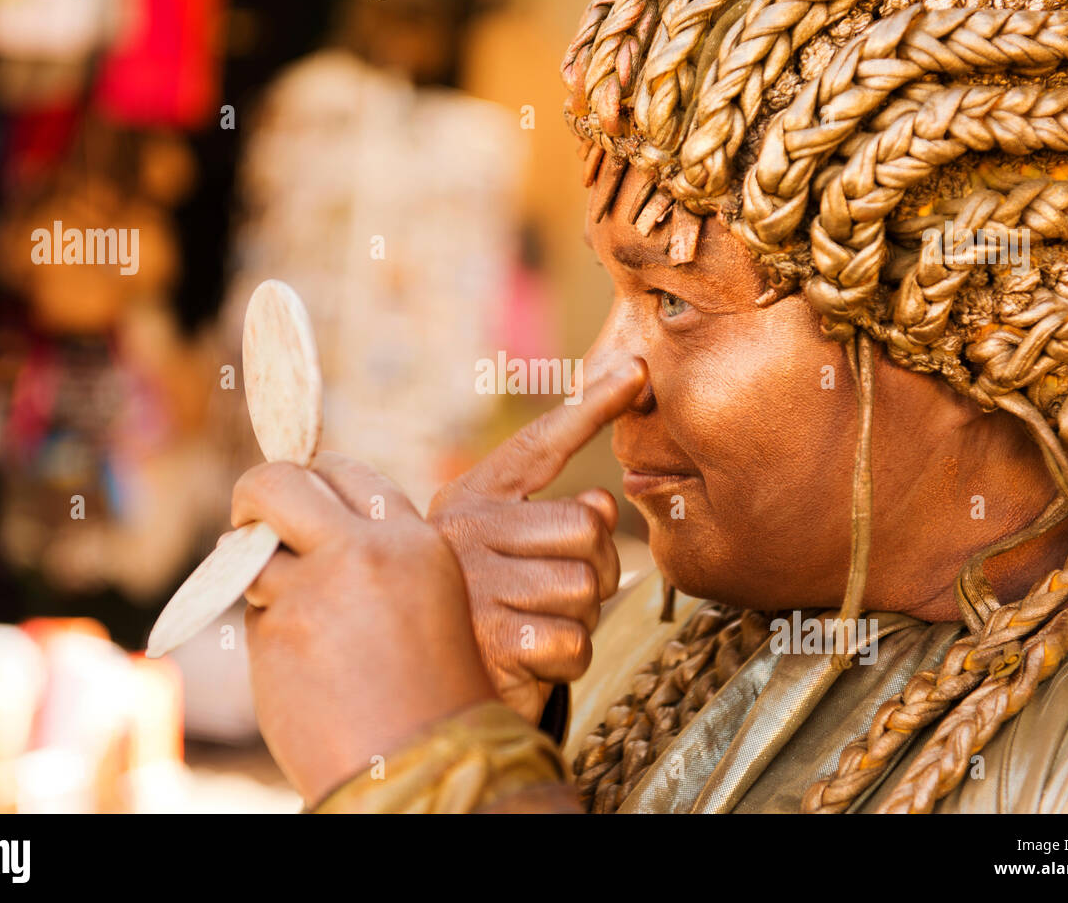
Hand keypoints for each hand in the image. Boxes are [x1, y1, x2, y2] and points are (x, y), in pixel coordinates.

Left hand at [235, 452, 494, 806]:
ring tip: (300, 617)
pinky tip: (306, 668)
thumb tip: (300, 520)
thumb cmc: (432, 689)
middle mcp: (361, 555)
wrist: (426, 767)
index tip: (299, 502)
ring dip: (260, 577)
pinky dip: (269, 633)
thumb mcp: (427, 595)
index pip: (343, 471)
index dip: (313, 482)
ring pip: (252, 556)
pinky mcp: (274, 639)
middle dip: (254, 497)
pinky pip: (253, 615)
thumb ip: (376, 551)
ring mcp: (312, 596)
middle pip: (276, 483)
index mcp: (411, 541)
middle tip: (251, 522)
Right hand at [428, 356, 647, 723]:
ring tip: (534, 625)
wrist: (430, 696)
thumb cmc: (485, 618)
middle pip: (587, 524)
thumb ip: (555, 521)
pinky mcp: (494, 637)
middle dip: (594, 566)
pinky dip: (566, 658)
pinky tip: (529, 659)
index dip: (590, 407)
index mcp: (473, 499)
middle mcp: (467, 529)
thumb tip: (606, 504)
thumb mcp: (510, 558)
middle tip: (557, 592)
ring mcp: (477, 581)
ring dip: (578, 617)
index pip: (538, 444)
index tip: (637, 371)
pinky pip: (576, 638)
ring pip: (586, 584)